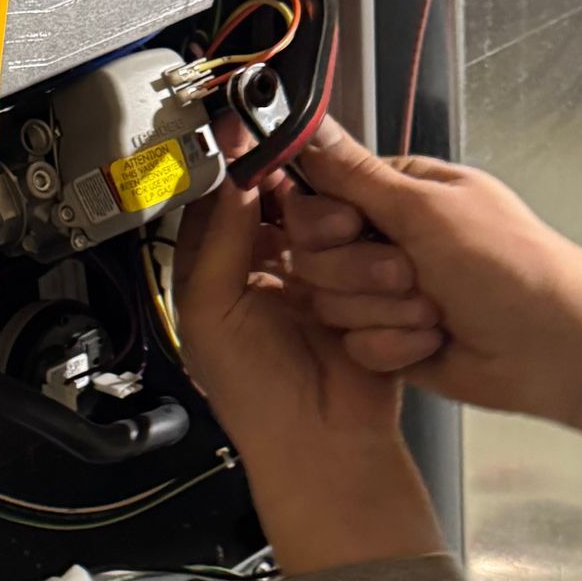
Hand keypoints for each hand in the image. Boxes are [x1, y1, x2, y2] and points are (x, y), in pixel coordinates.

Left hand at [173, 181, 443, 573]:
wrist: (321, 443)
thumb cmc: (253, 391)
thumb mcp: (209, 311)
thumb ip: (215, 239)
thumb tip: (230, 177)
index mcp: (222, 266)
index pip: (228, 198)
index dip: (239, 168)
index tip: (254, 137)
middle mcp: (271, 262)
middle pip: (290, 202)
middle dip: (304, 215)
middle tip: (312, 231)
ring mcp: (322, 273)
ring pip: (334, 223)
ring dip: (339, 251)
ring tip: (334, 290)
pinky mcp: (366, 289)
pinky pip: (372, 252)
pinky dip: (369, 268)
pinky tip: (372, 288)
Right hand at [283, 122, 581, 455]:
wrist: (554, 347)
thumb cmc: (510, 268)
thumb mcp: (427, 209)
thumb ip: (355, 174)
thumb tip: (311, 125)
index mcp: (396, 194)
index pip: (314, 198)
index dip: (323, 221)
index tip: (353, 228)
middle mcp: (385, 240)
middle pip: (313, 256)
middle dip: (360, 273)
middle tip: (412, 274)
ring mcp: (384, 293)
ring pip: (328, 304)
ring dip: (385, 312)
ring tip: (434, 310)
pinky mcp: (388, 339)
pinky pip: (354, 346)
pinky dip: (395, 346)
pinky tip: (434, 340)